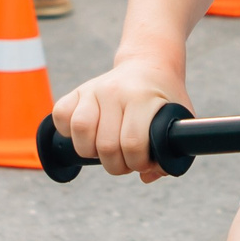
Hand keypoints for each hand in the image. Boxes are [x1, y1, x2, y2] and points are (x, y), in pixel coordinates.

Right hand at [55, 58, 192, 181]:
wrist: (149, 65)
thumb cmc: (165, 98)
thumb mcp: (179, 120)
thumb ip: (170, 152)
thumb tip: (147, 175)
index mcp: (143, 98)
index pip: (133, 143)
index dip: (138, 163)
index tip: (144, 162)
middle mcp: (116, 91)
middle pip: (105, 145)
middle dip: (117, 164)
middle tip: (126, 160)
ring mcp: (94, 89)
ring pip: (80, 130)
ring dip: (90, 152)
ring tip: (104, 150)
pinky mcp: (79, 90)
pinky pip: (60, 115)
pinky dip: (67, 131)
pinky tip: (87, 135)